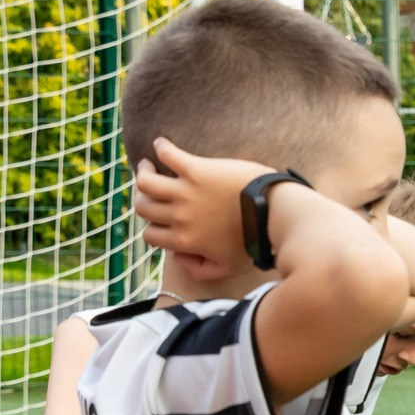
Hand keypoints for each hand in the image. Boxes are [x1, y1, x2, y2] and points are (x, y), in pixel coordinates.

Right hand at [132, 136, 285, 275]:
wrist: (272, 213)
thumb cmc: (254, 240)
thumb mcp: (227, 267)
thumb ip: (201, 270)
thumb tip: (179, 258)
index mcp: (184, 240)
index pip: (150, 236)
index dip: (152, 228)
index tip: (160, 219)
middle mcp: (179, 217)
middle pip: (143, 208)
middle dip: (142, 200)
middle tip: (149, 190)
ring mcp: (185, 192)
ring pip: (145, 183)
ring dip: (143, 172)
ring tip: (148, 165)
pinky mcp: (196, 170)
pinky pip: (168, 155)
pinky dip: (161, 148)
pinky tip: (161, 144)